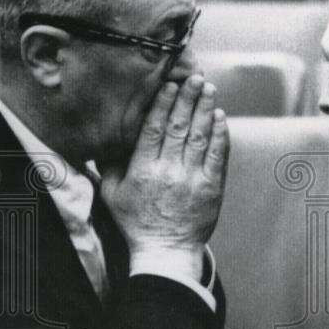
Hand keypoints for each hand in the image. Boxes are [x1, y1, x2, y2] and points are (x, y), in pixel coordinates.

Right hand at [102, 76, 228, 276]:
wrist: (165, 251)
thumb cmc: (136, 221)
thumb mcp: (112, 193)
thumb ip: (110, 163)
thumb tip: (107, 135)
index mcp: (142, 170)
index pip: (153, 129)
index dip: (162, 104)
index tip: (168, 85)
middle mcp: (168, 172)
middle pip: (179, 127)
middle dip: (187, 99)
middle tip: (194, 77)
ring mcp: (193, 179)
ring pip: (200, 136)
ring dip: (205, 109)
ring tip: (208, 89)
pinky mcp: (212, 187)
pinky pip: (218, 155)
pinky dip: (220, 134)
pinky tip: (219, 116)